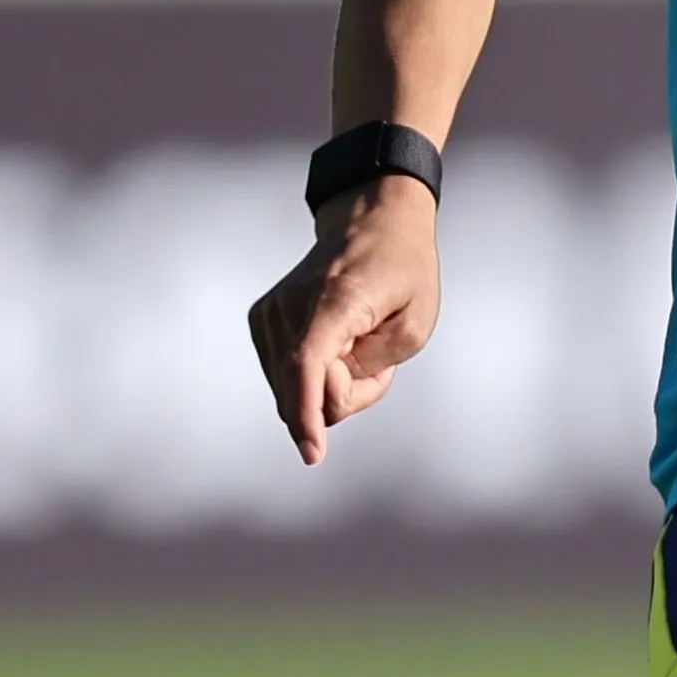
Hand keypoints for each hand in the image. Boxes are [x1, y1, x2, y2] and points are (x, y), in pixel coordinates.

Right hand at [246, 178, 442, 462]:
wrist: (371, 223)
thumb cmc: (402, 274)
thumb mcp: (414, 327)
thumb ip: (370, 369)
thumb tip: (321, 399)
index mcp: (334, 301)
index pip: (307, 366)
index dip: (307, 414)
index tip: (312, 452)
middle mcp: (291, 305)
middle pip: (304, 388)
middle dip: (346, 395)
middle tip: (381, 367)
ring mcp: (271, 312)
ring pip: (292, 388)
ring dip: (331, 385)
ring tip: (361, 347)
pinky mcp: (262, 320)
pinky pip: (286, 376)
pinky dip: (315, 375)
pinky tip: (338, 347)